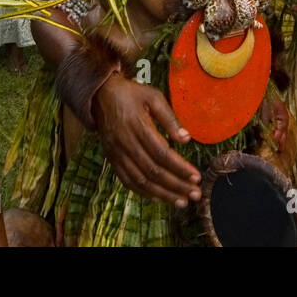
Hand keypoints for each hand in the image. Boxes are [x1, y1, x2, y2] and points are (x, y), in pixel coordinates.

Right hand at [92, 75, 200, 206]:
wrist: (100, 96)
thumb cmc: (131, 94)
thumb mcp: (153, 97)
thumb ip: (169, 118)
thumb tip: (186, 139)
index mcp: (137, 125)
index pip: (162, 153)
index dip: (180, 168)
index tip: (196, 177)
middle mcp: (126, 142)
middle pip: (153, 171)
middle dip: (176, 185)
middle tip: (195, 194)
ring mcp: (117, 153)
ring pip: (141, 180)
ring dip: (163, 194)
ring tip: (181, 201)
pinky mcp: (112, 159)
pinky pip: (128, 181)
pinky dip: (144, 192)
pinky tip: (159, 198)